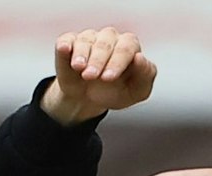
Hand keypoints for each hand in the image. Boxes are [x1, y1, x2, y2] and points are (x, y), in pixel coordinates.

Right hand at [42, 27, 157, 125]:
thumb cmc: (115, 92)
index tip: (109, 78)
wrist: (88, 100)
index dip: (118, 61)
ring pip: (86, 40)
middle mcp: (110, 38)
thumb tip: (140, 58)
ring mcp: (89, 39)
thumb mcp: (136, 91)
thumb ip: (146, 75)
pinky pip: (66, 40)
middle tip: (91, 77)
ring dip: (82, 55)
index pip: (126, 47)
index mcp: (129, 46)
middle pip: (105, 43)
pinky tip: (65, 49)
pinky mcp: (69, 43)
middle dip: (98, 60)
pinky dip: (65, 45)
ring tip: (79, 69)